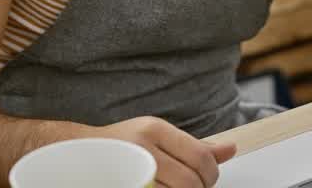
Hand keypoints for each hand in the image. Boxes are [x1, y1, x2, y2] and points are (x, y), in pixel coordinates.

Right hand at [92, 116, 235, 186]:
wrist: (81, 153)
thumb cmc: (123, 145)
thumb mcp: (159, 136)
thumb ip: (194, 146)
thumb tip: (230, 149)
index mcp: (156, 129)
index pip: (200, 156)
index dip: (211, 174)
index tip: (207, 179)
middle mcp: (143, 147)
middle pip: (190, 181)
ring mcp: (132, 170)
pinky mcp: (126, 185)